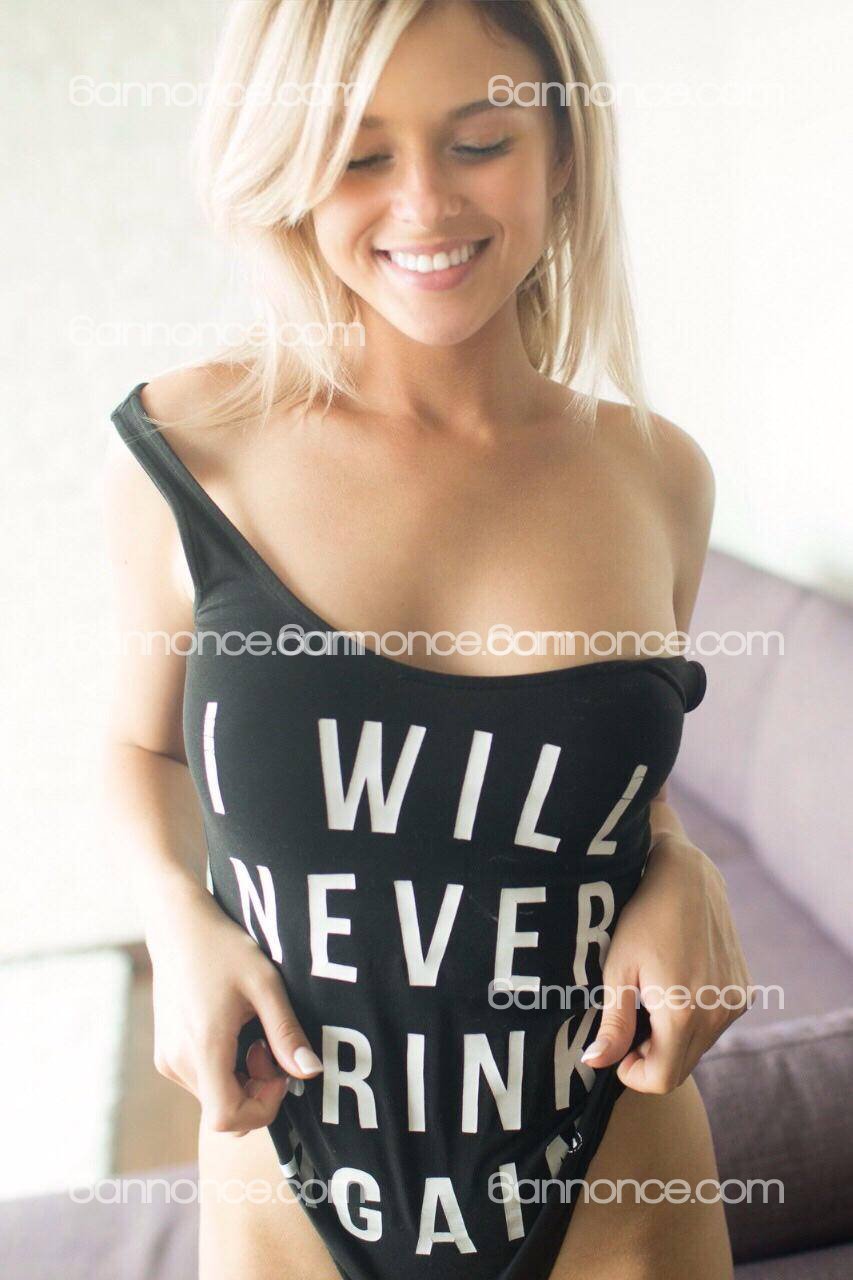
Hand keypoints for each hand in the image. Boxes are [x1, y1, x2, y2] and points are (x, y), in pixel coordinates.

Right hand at [144, 878, 323, 1135]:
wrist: (178, 925)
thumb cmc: (223, 948)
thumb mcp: (265, 985)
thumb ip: (286, 1033)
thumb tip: (311, 1072)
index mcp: (202, 1048)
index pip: (226, 1118)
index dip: (261, 1107)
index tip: (277, 1070)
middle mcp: (178, 1062)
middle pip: (224, 1109)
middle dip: (257, 1088)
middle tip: (268, 1043)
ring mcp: (168, 1059)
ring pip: (214, 1096)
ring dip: (241, 1077)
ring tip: (251, 1031)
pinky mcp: (166, 1053)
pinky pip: (202, 1081)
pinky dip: (224, 1068)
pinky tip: (233, 1030)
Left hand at [580, 836, 753, 1091]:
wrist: (686, 876)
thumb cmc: (642, 917)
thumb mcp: (618, 968)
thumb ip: (612, 1023)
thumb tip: (596, 1062)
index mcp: (683, 1014)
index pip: (662, 1080)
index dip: (633, 1073)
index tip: (617, 1047)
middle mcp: (717, 1014)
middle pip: (681, 1066)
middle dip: (651, 1056)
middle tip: (629, 1019)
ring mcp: (734, 1002)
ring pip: (699, 1047)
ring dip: (672, 1038)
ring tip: (650, 997)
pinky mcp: (743, 989)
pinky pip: (715, 1024)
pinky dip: (694, 1020)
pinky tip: (675, 985)